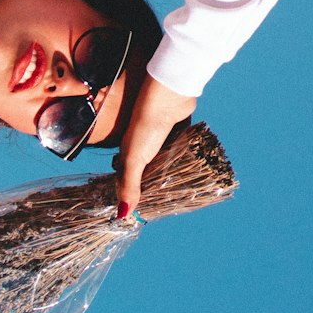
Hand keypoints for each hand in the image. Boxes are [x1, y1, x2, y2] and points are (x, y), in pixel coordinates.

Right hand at [115, 75, 196, 216]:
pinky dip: (183, 160)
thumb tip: (122, 215)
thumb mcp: (134, 159)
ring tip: (178, 193)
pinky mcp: (176, 133)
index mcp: (128, 154)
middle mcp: (142, 148)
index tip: (141, 213)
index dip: (132, 195)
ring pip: (164, 163)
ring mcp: (160, 140)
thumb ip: (129, 185)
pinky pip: (179, 151)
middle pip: (147, 173)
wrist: (168, 97)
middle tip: (163, 207)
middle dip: (153, 188)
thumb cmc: (146, 126)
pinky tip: (190, 170)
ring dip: (169, 174)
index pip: (127, 179)